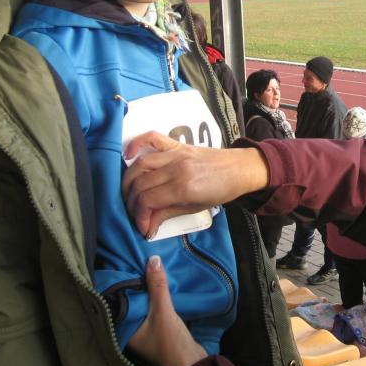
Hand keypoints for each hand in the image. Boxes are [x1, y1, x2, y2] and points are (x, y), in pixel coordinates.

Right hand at [122, 131, 269, 238]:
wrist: (239, 169)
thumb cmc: (221, 191)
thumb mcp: (195, 208)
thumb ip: (167, 214)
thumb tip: (146, 227)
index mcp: (183, 187)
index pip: (148, 200)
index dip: (139, 215)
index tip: (142, 226)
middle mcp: (176, 168)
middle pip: (141, 184)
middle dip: (132, 202)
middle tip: (134, 213)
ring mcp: (176, 153)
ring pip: (140, 164)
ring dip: (128, 180)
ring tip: (128, 194)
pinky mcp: (177, 144)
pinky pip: (152, 138)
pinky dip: (136, 143)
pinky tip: (127, 155)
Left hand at [127, 255, 206, 365]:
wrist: (191, 363)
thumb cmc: (170, 343)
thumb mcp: (163, 311)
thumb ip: (157, 286)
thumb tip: (152, 259)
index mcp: (125, 328)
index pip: (119, 300)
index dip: (122, 282)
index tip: (125, 263)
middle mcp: (132, 329)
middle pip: (133, 301)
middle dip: (138, 283)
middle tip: (140, 261)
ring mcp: (146, 330)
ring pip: (145, 304)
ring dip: (150, 290)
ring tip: (152, 268)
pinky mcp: (159, 329)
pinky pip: (155, 308)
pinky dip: (159, 298)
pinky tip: (163, 285)